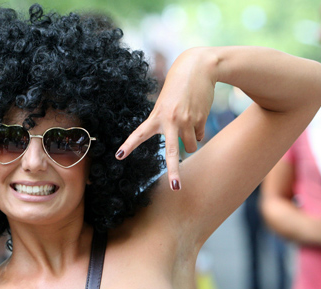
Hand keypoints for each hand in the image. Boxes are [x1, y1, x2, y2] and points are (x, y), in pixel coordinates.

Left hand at [115, 47, 214, 189]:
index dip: (129, 145)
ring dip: (190, 141)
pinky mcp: (201, 119)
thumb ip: (167, 125)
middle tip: (176, 187)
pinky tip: (197, 114)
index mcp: (156, 116)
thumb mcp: (165, 104)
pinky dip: (199, 131)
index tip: (119, 156)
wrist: (199, 68)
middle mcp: (171, 121)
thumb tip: (187, 148)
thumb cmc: (178, 89)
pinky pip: (200, 136)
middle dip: (174, 171)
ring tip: (188, 121)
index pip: (139, 134)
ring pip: (191, 147)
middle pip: (172, 152)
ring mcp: (187, 121)